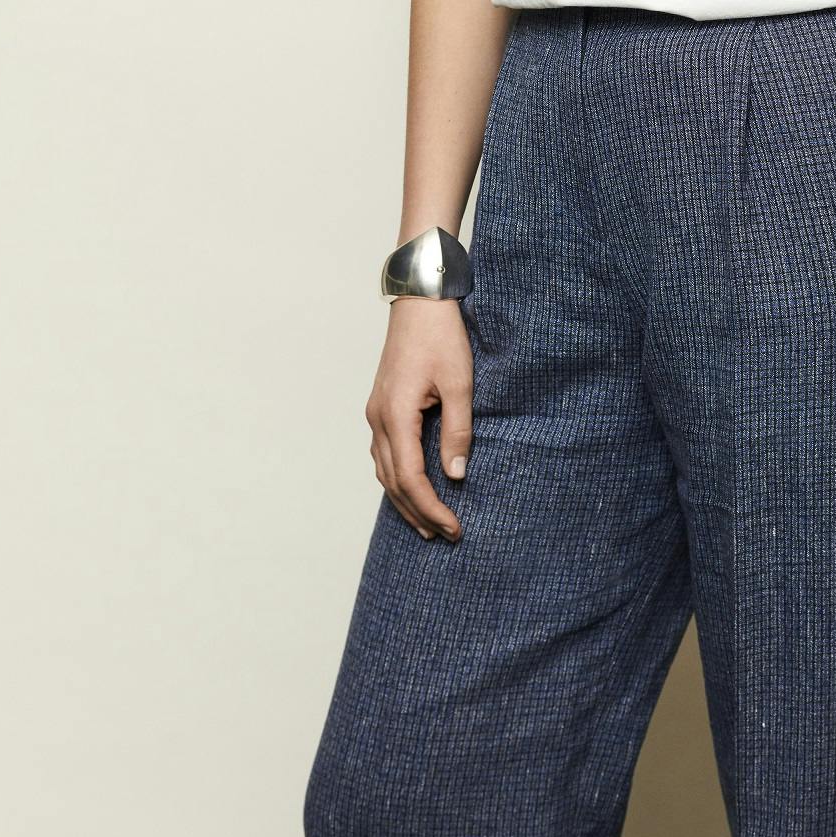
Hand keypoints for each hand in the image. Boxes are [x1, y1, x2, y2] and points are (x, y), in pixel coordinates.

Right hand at [365, 296, 473, 541]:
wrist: (420, 301)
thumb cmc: (442, 336)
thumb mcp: (459, 383)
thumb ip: (457, 430)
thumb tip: (456, 475)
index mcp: (396, 415)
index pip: (410, 478)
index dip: (431, 507)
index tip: (454, 527)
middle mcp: (379, 419)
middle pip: (393, 482)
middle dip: (418, 512)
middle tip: (445, 535)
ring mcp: (376, 412)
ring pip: (384, 471)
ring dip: (405, 499)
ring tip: (428, 523)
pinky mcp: (382, 406)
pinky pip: (384, 454)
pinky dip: (398, 478)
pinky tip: (412, 487)